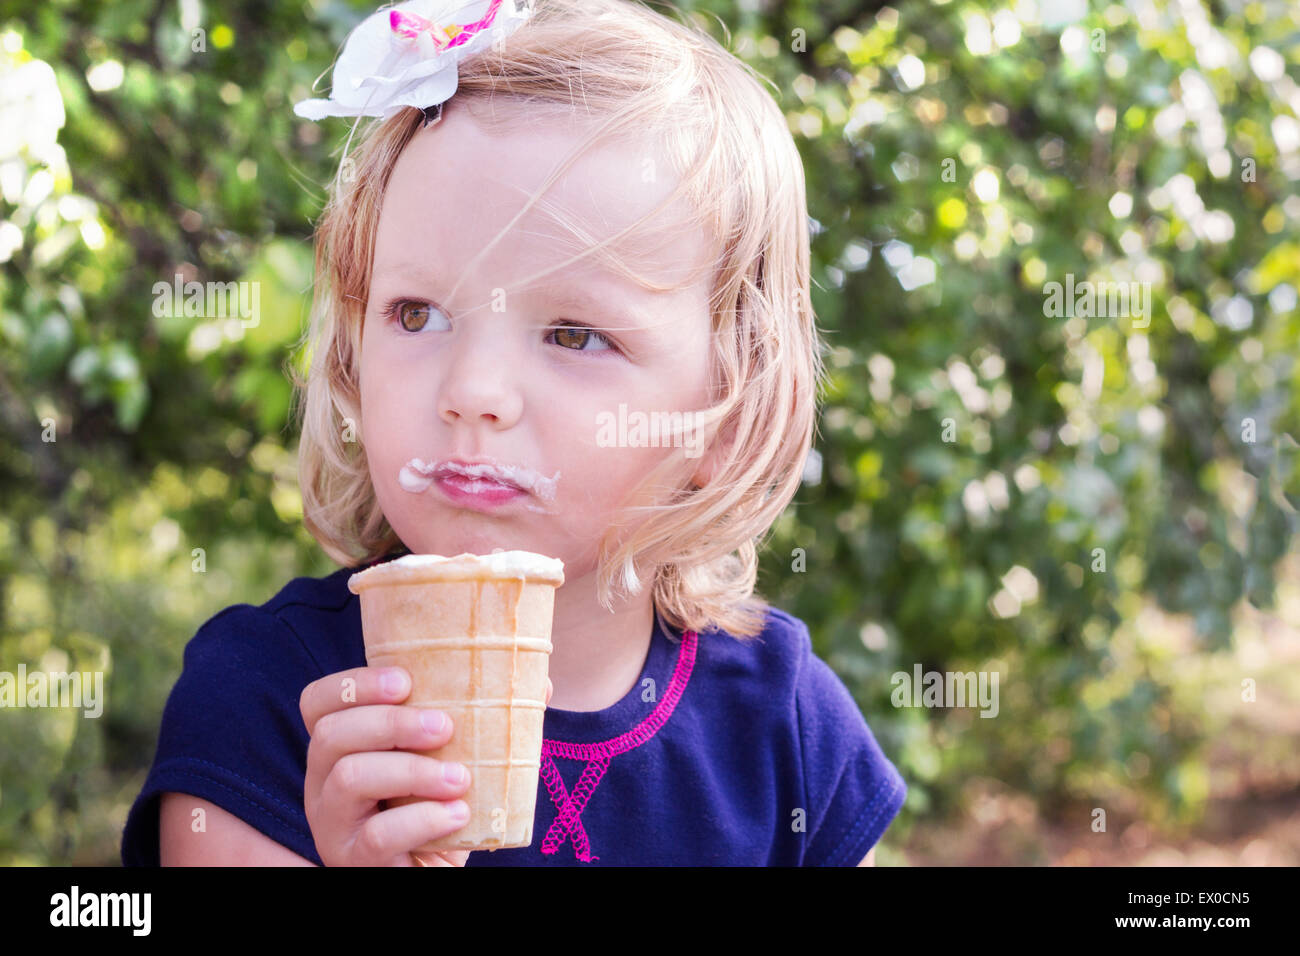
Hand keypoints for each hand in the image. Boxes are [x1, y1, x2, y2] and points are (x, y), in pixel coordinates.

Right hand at [300, 668, 552, 866]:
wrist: (433, 870)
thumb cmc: (438, 805)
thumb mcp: (452, 759)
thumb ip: (484, 720)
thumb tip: (539, 684)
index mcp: (339, 748)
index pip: (318, 703)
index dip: (353, 684)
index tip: (405, 680)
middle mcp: (323, 783)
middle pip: (330, 735)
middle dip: (391, 722)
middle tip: (444, 727)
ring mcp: (334, 826)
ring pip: (348, 779)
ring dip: (411, 770)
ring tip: (460, 777)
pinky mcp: (355, 862)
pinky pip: (377, 837)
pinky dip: (422, 819)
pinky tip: (457, 814)